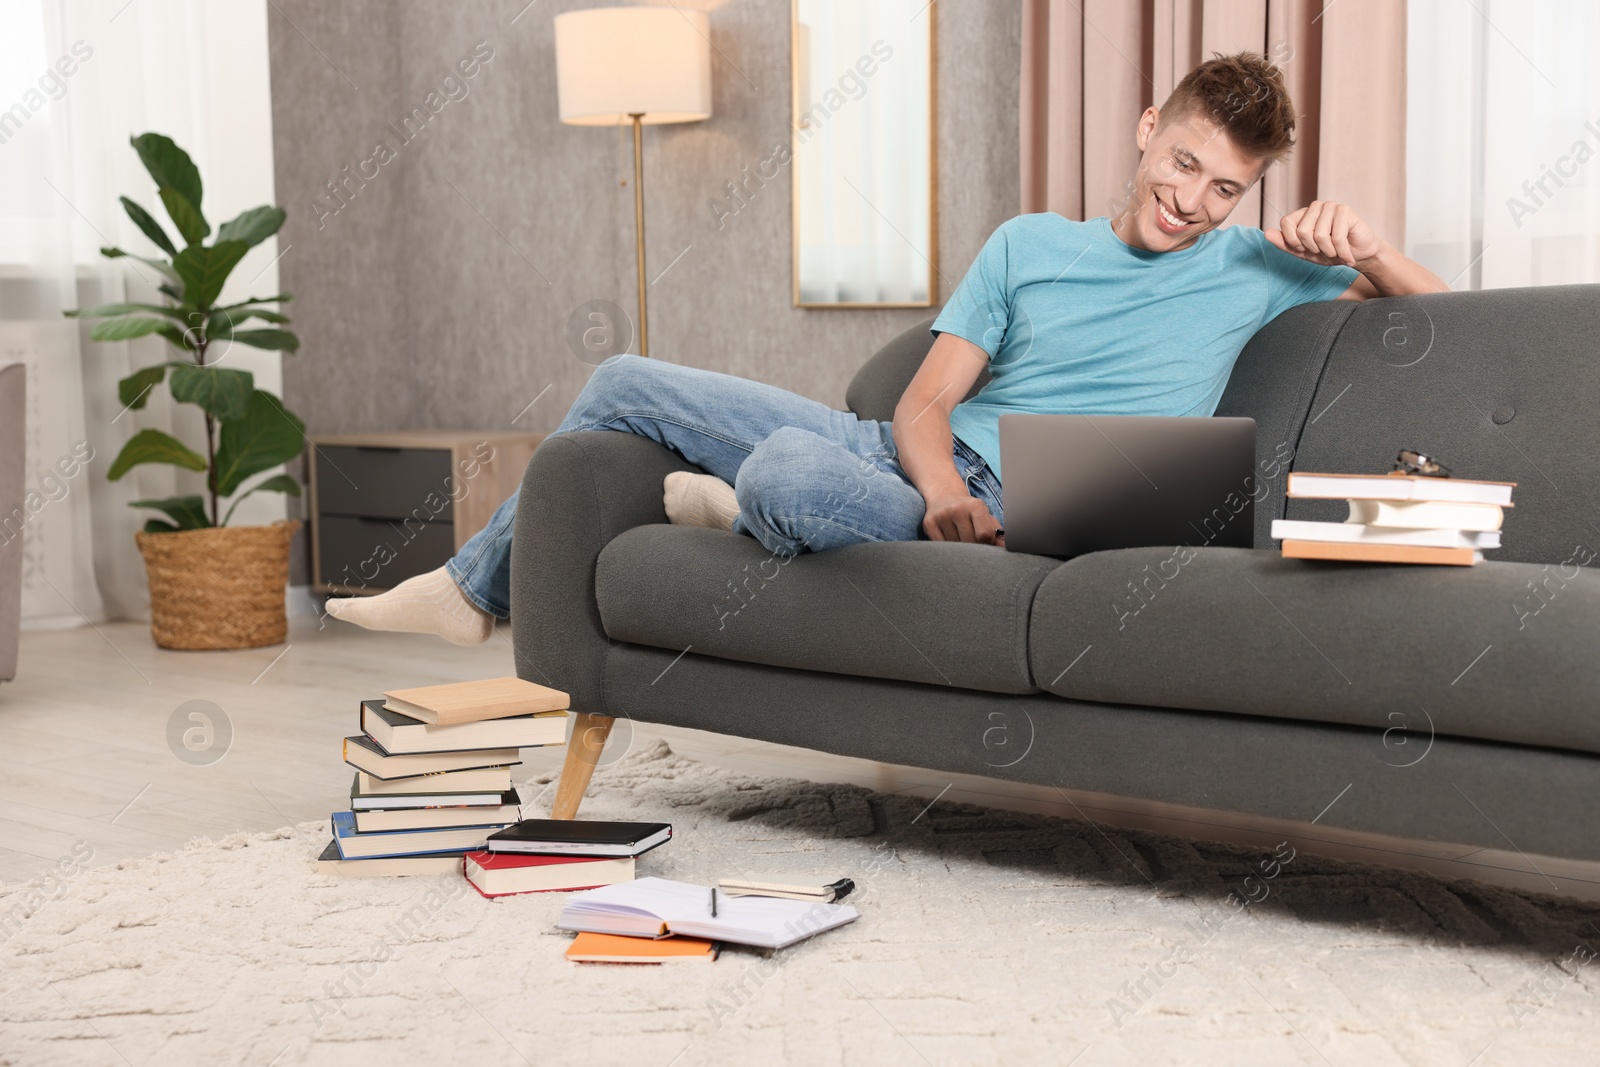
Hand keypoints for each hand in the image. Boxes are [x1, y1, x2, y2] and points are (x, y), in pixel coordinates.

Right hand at [923, 494, 1004, 545]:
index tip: (984, 542)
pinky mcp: (929, 522)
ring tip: (959, 537)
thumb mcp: (985, 516)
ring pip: (955, 545)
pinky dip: (946, 546)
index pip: (984, 534)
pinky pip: (941, 545)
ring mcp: (942, 515)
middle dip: (973, 547)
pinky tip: (948, 538)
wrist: (944, 495)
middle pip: (969, 542)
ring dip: (959, 547)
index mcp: (976, 506)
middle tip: (972, 542)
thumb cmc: (969, 510)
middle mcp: (958, 508)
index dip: (986, 543)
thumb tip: (1006, 547)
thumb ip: (996, 532)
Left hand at [1265, 200, 1385, 269]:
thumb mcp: (1303, 253)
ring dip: (1328, 252)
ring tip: (1336, 252)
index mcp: (1303, 214)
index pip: (1286, 223)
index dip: (1293, 242)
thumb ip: (1285, 244)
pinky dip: (1342, 252)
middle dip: (1313, 249)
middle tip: (1325, 251)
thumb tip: (1267, 233)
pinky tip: (1347, 256)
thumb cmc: (1330, 253)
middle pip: (1302, 231)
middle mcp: (1316, 207)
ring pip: (1319, 235)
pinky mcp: (1346, 210)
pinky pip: (1336, 237)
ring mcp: (1331, 206)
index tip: (1305, 249)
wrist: (1359, 256)